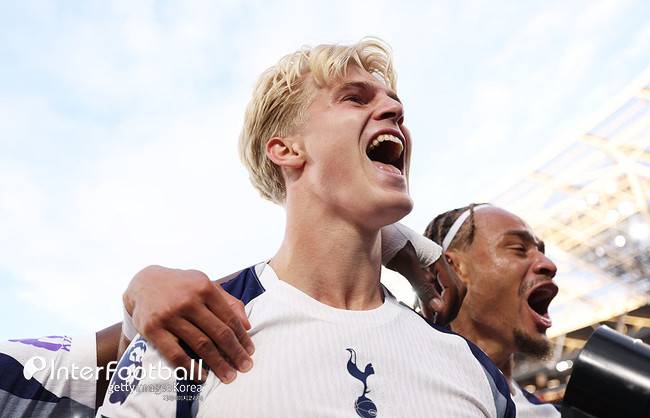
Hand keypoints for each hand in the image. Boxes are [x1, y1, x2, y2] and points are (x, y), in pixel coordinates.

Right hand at [123, 265, 254, 383]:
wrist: (144, 282)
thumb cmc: (181, 286)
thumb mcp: (206, 285)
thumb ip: (228, 302)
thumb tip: (247, 325)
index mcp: (205, 288)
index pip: (229, 318)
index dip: (241, 337)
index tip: (250, 352)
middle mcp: (189, 300)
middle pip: (218, 333)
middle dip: (234, 353)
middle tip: (245, 368)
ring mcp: (170, 315)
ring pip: (200, 345)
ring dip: (217, 364)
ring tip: (228, 376)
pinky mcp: (153, 329)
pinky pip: (175, 354)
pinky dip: (190, 368)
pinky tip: (201, 376)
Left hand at [386, 241, 466, 325]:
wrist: (373, 231)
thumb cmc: (390, 244)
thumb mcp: (406, 266)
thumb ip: (423, 287)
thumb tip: (440, 309)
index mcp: (438, 259)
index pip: (454, 288)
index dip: (449, 307)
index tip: (438, 323)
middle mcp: (438, 262)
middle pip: (455, 290)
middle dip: (449, 309)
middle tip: (438, 326)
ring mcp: (431, 266)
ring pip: (445, 291)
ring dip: (441, 308)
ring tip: (432, 324)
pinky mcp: (421, 270)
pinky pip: (432, 289)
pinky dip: (430, 302)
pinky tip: (423, 315)